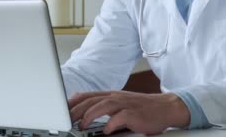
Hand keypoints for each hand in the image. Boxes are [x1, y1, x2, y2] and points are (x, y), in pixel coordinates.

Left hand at [68, 91, 190, 134]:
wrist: (165, 108)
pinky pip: (121, 117)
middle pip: (92, 100)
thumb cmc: (141, 108)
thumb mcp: (119, 103)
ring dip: (91, 115)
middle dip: (77, 110)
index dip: (72, 103)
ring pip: (104, 105)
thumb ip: (102, 103)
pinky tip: (107, 131)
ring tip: (82, 125)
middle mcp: (117, 97)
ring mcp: (126, 104)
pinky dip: (112, 124)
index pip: (87, 96)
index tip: (60, 112)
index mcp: (111, 95)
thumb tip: (81, 103)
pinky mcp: (135, 113)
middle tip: (66, 121)